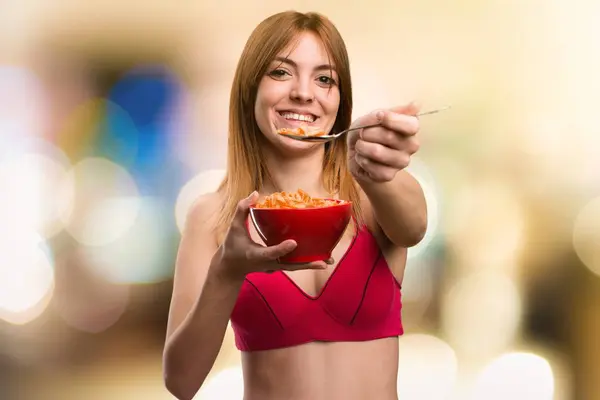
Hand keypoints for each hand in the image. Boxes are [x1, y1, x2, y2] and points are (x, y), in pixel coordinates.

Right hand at [215, 191, 331, 279]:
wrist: (230, 268)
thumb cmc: (231, 246)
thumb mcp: (234, 228)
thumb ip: (242, 210)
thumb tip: (256, 193)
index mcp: (256, 255)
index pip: (270, 252)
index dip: (282, 249)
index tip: (293, 242)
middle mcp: (268, 264)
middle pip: (290, 265)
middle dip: (306, 265)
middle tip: (323, 262)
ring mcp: (273, 267)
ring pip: (294, 267)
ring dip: (311, 265)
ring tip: (328, 261)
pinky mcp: (277, 267)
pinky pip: (293, 265)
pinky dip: (306, 262)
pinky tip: (321, 258)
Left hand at [347, 103, 419, 182]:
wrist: (356, 153)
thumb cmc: (367, 132)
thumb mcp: (372, 117)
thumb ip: (390, 112)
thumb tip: (416, 105)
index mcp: (410, 128)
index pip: (411, 125)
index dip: (392, 119)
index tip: (378, 115)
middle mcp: (411, 145)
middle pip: (390, 137)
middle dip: (368, 132)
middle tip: (362, 133)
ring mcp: (402, 162)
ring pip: (378, 152)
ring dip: (362, 147)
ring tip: (360, 146)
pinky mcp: (389, 175)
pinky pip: (373, 167)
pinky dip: (362, 160)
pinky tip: (362, 158)